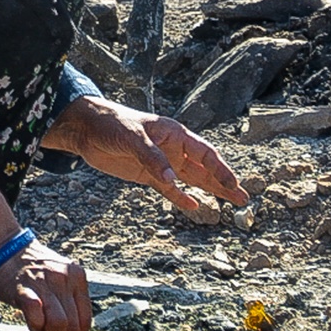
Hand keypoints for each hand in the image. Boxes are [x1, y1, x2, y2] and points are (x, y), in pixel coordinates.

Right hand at [0, 237, 90, 330]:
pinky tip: (32, 327)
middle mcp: (65, 278)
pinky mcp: (24, 287)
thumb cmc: (29, 268)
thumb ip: (67, 305)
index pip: (86, 318)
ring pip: (60, 323)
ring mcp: (45, 282)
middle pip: (74, 324)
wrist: (3, 247)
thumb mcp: (57, 279)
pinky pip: (36, 314)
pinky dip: (36, 326)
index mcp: (77, 277)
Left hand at [40, 95, 249, 210]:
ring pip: (191, 179)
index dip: (221, 169)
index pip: (205, 153)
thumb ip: (152, 158)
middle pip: (204, 168)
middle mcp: (172, 149)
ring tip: (231, 203)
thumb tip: (172, 180)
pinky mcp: (147, 174)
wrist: (86, 128)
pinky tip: (194, 207)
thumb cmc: (112, 124)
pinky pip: (169, 189)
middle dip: (223, 183)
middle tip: (243, 199)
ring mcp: (161, 163)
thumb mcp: (132, 138)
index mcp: (174, 134)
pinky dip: (181, 198)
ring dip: (209, 191)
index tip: (233, 185)